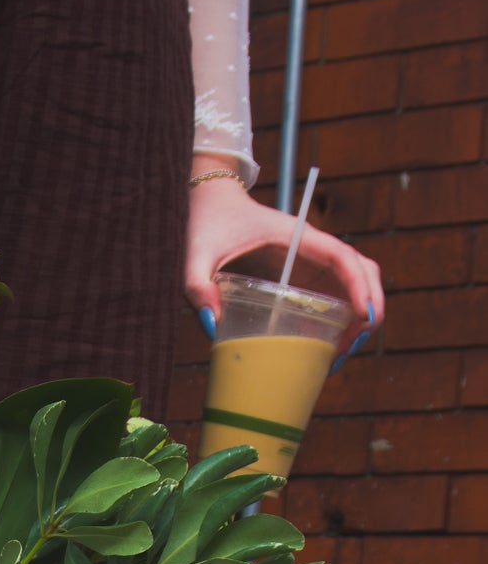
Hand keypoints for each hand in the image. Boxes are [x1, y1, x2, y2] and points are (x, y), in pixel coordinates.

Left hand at [184, 156, 385, 357]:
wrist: (210, 206)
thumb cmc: (207, 223)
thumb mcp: (195, 255)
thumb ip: (199, 286)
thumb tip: (211, 325)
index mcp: (294, 236)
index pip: (341, 256)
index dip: (358, 285)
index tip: (363, 316)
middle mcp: (310, 249)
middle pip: (361, 271)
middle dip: (366, 308)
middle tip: (348, 348)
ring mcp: (308, 263)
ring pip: (352, 286)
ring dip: (356, 319)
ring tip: (337, 357)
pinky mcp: (300, 277)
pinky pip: (331, 297)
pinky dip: (337, 322)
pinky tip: (324, 349)